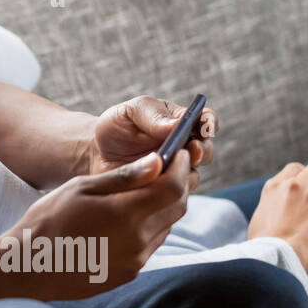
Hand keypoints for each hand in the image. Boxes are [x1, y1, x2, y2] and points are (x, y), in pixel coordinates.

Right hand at [2, 149, 192, 298]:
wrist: (29, 266)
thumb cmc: (48, 220)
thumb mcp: (81, 188)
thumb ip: (123, 177)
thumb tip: (158, 161)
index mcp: (125, 214)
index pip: (172, 188)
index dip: (182, 168)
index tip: (181, 153)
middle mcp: (137, 240)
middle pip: (177, 207)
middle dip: (178, 185)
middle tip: (168, 169)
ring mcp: (135, 260)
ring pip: (166, 226)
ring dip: (163, 207)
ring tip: (143, 193)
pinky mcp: (129, 273)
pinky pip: (151, 245)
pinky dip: (150, 226)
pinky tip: (128, 219)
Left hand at [87, 95, 217, 191]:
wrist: (97, 154)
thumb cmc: (116, 126)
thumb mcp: (130, 112)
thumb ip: (153, 115)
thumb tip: (177, 125)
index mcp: (181, 122)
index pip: (207, 120)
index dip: (209, 123)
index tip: (205, 127)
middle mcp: (185, 147)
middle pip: (206, 151)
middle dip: (201, 150)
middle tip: (191, 150)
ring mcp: (177, 171)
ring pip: (192, 176)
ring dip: (182, 173)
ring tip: (163, 168)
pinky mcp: (165, 191)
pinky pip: (175, 196)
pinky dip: (167, 190)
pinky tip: (152, 184)